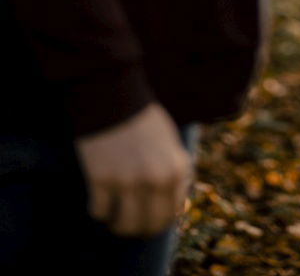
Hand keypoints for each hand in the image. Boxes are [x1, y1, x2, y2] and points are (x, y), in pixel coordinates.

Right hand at [74, 103, 192, 237]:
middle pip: (149, 224)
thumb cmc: (143, 119)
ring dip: (118, 224)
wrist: (116, 95)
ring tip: (114, 216)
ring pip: (124, 225)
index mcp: (176, 170)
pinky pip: (99, 211)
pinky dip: (98, 209)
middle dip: (140, 227)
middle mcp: (156, 180)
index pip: (171, 213)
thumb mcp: (170, 145)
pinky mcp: (102, 179)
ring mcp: (128, 181)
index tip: (149, 217)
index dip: (159, 219)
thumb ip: (174, 173)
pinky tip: (99, 198)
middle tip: (130, 222)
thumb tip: (175, 208)